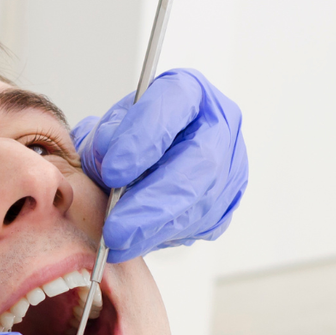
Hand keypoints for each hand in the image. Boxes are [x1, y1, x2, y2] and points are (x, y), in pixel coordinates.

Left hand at [71, 68, 246, 262]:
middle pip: (198, 164)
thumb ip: (104, 139)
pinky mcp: (228, 200)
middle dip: (152, 202)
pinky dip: (165, 236)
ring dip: (155, 228)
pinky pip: (201, 224)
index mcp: (189, 91)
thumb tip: (108, 159)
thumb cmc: (127, 138)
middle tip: (115, 229)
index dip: (143, 139)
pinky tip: (138, 241)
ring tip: (118, 243)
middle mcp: (219, 125)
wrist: (144, 159)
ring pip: (201, 202)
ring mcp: (231, 165)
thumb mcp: (108, 128)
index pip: (173, 106)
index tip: (112, 170)